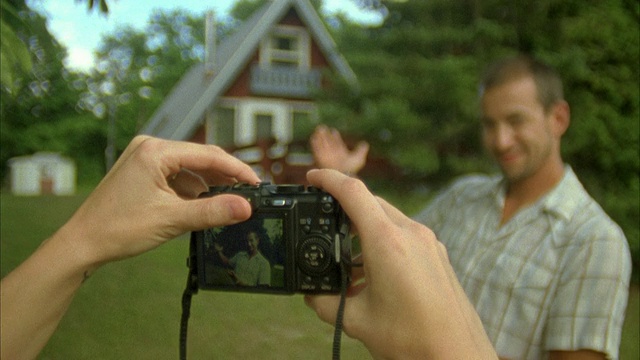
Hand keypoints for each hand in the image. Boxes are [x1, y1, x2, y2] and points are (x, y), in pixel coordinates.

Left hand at [58, 136, 260, 269]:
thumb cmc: (117, 229)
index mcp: (155, 151)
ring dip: (208, 184)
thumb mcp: (172, 220)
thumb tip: (245, 207)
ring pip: (189, 167)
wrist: (82, 243)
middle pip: (200, 158)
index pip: (209, 154)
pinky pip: (176, 175)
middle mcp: (149, 147)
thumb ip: (213, 212)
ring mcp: (143, 158)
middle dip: (224, 176)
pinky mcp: (142, 171)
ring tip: (227, 202)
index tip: (256, 183)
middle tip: (247, 194)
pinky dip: (191, 189)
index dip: (237, 169)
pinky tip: (201, 204)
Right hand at [304, 169, 495, 358]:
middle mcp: (411, 233)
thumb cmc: (412, 339)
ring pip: (388, 217)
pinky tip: (373, 271)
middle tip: (323, 220)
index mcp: (387, 242)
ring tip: (348, 258)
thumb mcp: (357, 321)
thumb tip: (310, 295)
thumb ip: (325, 303)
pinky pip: (405, 234)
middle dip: (344, 206)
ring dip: (365, 227)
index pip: (353, 192)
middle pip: (371, 201)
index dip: (328, 179)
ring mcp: (429, 242)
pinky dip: (384, 241)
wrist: (457, 355)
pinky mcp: (437, 254)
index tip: (312, 177)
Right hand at [310, 125, 368, 174]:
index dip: (335, 137)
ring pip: (322, 145)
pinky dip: (315, 143)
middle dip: (326, 136)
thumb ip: (361, 150)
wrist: (342, 174)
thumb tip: (365, 144)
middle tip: (323, 128)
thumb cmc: (350, 168)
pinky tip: (314, 137)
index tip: (333, 131)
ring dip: (320, 137)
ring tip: (319, 129)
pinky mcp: (320, 157)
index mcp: (340, 153)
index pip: (337, 144)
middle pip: (328, 143)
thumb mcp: (358, 158)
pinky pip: (316, 149)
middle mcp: (333, 154)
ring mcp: (326, 155)